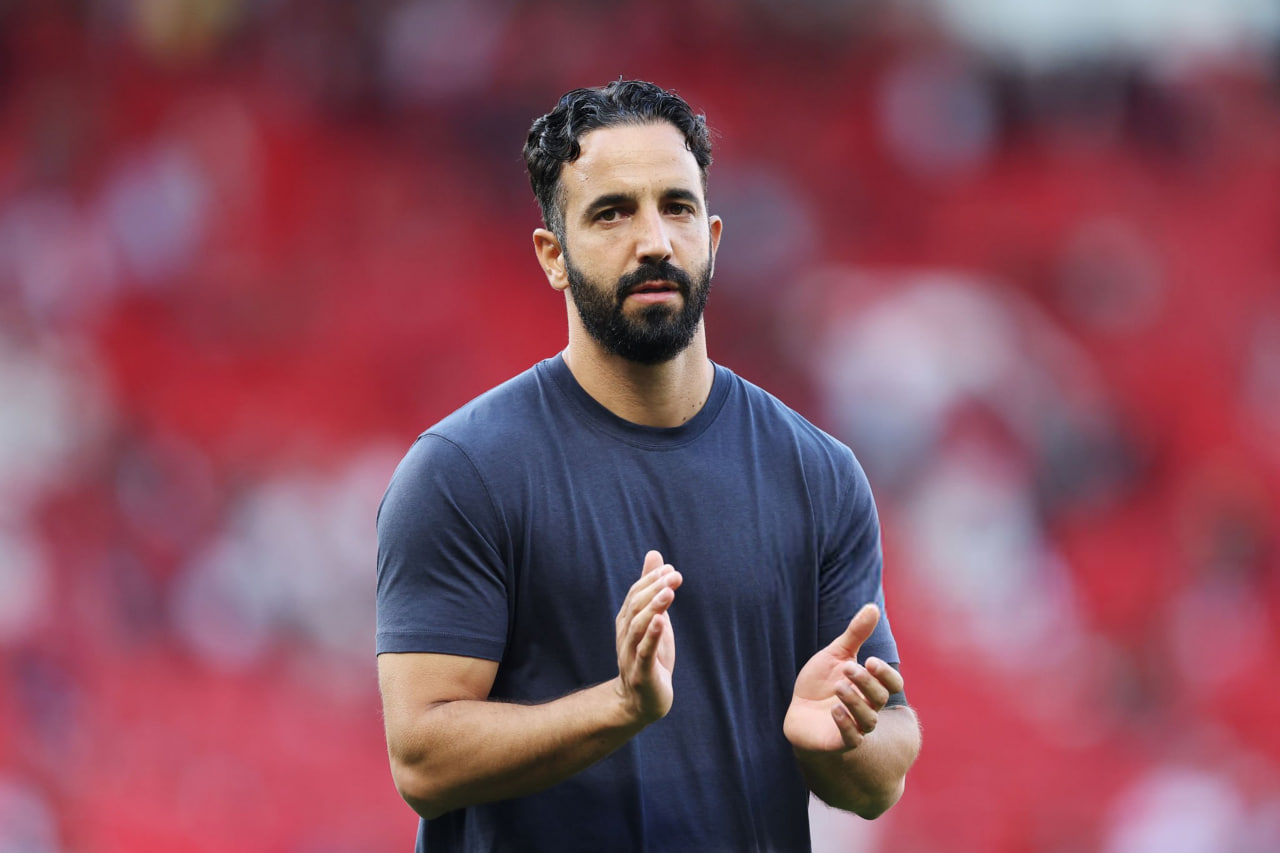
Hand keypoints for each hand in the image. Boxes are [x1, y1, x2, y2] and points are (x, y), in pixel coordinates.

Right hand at [613, 550, 681, 724]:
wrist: (642, 702)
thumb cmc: (651, 657)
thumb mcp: (655, 619)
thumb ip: (652, 590)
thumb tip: (655, 555)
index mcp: (627, 623)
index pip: (635, 595)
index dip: (651, 580)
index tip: (670, 568)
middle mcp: (625, 636)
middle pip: (635, 607)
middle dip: (654, 589)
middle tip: (674, 576)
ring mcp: (631, 655)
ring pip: (637, 627)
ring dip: (653, 607)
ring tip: (668, 592)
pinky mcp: (641, 673)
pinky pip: (644, 652)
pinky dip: (651, 636)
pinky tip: (661, 621)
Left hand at [783, 603, 903, 753]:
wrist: (797, 711)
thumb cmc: (820, 683)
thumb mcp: (836, 655)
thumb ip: (856, 634)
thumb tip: (873, 606)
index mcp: (870, 687)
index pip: (893, 684)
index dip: (886, 674)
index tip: (869, 660)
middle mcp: (867, 708)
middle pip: (879, 698)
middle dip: (866, 682)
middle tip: (847, 668)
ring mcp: (855, 726)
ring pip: (869, 720)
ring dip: (856, 702)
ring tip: (839, 687)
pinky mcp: (838, 741)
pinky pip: (851, 738)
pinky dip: (846, 724)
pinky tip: (834, 710)